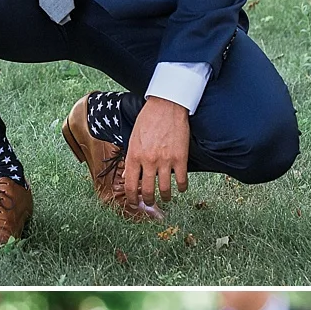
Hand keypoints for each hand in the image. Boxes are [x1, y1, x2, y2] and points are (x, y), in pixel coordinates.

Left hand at [122, 96, 190, 211]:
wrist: (166, 106)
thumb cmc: (148, 120)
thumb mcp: (133, 139)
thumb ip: (131, 158)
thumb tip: (128, 176)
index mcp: (134, 156)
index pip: (130, 185)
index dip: (132, 198)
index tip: (134, 203)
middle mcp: (148, 161)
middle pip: (147, 190)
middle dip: (148, 200)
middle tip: (150, 203)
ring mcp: (165, 160)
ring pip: (164, 189)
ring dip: (165, 197)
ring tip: (166, 198)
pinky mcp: (181, 158)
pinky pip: (181, 180)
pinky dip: (181, 188)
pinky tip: (180, 189)